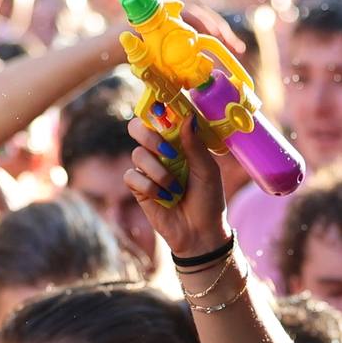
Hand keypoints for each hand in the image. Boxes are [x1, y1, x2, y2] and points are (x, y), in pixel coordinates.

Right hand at [124, 112, 228, 261]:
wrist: (200, 233)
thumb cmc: (209, 200)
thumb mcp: (207, 171)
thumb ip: (195, 145)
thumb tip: (188, 117)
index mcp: (178, 142)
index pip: (161, 118)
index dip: (157, 110)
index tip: (162, 109)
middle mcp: (159, 152)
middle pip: (137, 128)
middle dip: (149, 136)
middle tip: (167, 150)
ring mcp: (147, 169)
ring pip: (137, 154)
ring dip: (158, 171)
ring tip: (175, 188)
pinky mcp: (137, 188)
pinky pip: (132, 176)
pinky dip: (150, 187)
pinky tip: (164, 198)